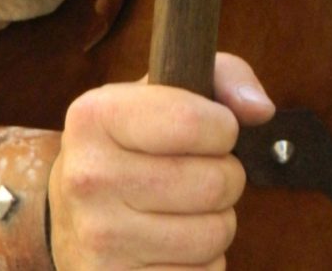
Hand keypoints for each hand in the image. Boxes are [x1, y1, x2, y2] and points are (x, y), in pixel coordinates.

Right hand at [48, 53, 274, 269]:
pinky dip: (202, 264)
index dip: (223, 128)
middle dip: (226, 177)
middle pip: (217, 182)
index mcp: (97, 117)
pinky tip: (171, 248)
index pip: (195, 122)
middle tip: (198, 175)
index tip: (211, 131)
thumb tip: (260, 109)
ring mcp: (96, 241)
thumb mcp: (171, 93)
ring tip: (184, 210)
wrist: (71, 215)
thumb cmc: (137, 144)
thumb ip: (225, 79)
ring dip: (216, 222)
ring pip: (216, 234)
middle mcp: (88, 178)